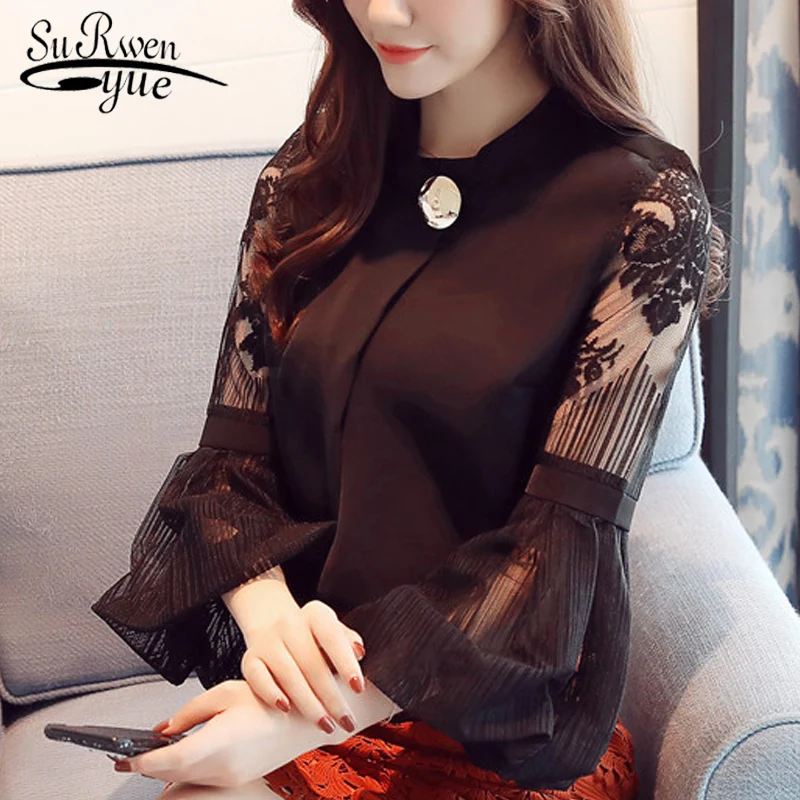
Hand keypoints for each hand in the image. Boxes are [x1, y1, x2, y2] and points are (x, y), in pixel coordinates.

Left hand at [112, 679, 342, 787]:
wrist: (305, 717)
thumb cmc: (267, 699)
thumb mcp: (223, 693)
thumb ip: (189, 713)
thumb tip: (163, 730)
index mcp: (216, 744)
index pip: (165, 761)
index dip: (139, 761)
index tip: (120, 758)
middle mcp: (220, 769)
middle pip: (170, 776)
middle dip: (147, 767)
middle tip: (127, 757)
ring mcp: (230, 780)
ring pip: (185, 781)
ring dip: (166, 771)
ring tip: (152, 755)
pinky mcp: (237, 782)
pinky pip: (202, 781)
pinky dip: (185, 772)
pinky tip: (182, 757)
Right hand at [240, 593, 366, 736]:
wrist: (272, 624)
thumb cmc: (311, 636)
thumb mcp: (332, 629)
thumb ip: (346, 639)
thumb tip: (358, 652)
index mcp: (315, 614)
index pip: (332, 636)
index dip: (346, 663)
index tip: (358, 688)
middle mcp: (289, 624)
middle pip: (311, 663)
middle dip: (331, 696)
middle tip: (346, 720)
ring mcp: (267, 642)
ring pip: (288, 675)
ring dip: (309, 704)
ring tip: (325, 724)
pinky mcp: (249, 659)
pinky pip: (258, 679)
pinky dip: (272, 694)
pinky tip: (287, 709)